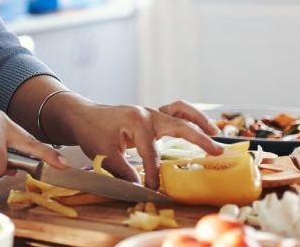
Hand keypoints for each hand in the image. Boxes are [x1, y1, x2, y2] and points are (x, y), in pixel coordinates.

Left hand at [44, 96, 224, 189]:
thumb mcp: (103, 154)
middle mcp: (147, 114)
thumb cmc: (92, 131)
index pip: (151, 152)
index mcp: (136, 121)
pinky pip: (175, 112)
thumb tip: (140, 187)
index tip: (154, 189)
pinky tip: (201, 127)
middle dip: (199, 139)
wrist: (83, 116)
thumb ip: (123, 170)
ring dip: (199, 120)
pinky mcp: (152, 115)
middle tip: (216, 152)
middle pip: (178, 125)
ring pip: (180, 111)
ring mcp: (151, 112)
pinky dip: (189, 117)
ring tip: (215, 133)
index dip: (154, 173)